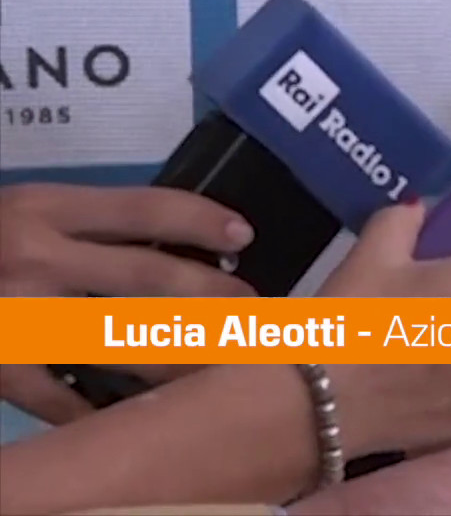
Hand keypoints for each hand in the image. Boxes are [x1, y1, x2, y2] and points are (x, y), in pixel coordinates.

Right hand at [0, 183, 252, 423]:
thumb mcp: (25, 213)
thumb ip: (88, 226)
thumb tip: (176, 246)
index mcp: (45, 209)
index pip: (144, 209)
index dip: (202, 222)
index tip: (244, 237)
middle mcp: (35, 257)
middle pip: (150, 279)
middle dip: (213, 298)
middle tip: (253, 312)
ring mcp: (18, 318)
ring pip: (124, 344)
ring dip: (181, 357)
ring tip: (221, 362)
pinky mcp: (2, 369)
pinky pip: (67, 400)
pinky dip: (106, 408)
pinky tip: (146, 414)